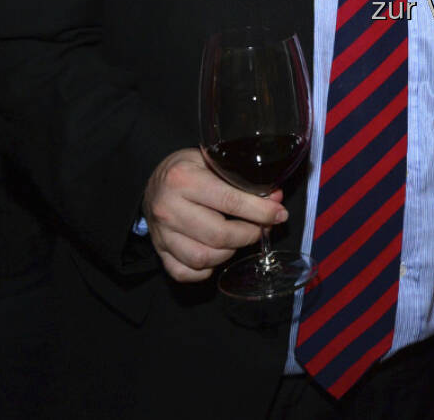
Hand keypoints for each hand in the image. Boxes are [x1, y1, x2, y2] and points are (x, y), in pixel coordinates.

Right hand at [142, 148, 286, 282]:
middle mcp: (169, 209)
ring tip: (238, 238)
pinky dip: (205, 270)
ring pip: (202, 258)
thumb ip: (242, 179)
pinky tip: (216, 254)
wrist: (154, 182)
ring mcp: (161, 234)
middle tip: (261, 227)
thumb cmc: (189, 169)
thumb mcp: (213, 161)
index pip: (230, 202)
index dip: (261, 211)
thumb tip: (275, 199)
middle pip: (219, 236)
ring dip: (229, 252)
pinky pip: (184, 272)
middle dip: (249, 234)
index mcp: (183, 180)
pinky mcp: (159, 251)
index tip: (279, 214)